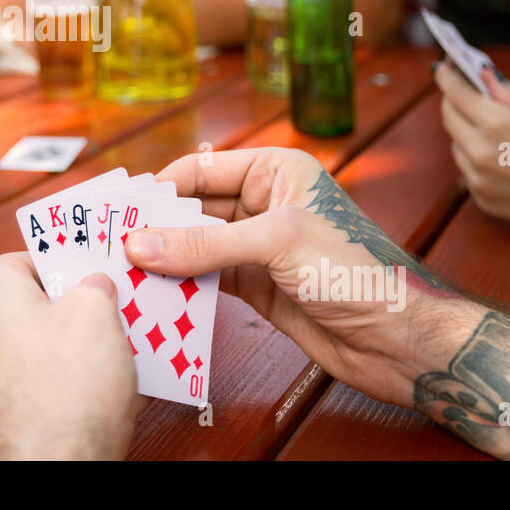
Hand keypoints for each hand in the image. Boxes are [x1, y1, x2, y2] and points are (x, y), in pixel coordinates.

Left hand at [0, 253, 143, 459]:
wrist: (54, 467)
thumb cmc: (67, 389)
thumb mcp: (96, 312)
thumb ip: (94, 287)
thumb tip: (93, 287)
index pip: (15, 261)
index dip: (54, 258)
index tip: (87, 263)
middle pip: (35, 308)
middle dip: (79, 307)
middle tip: (115, 307)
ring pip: (46, 352)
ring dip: (84, 349)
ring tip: (125, 352)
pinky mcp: (14, 422)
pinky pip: (50, 390)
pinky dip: (80, 387)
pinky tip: (117, 393)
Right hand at [126, 148, 460, 409]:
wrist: (401, 338)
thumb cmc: (356, 269)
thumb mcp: (277, 243)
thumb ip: (205, 243)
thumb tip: (140, 244)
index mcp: (275, 171)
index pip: (200, 171)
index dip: (159, 190)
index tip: (117, 213)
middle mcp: (264, 204)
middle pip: (192, 210)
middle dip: (154, 228)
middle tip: (109, 247)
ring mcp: (258, 248)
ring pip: (194, 248)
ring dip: (163, 261)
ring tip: (121, 274)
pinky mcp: (257, 288)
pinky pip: (206, 281)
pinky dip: (180, 288)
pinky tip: (152, 297)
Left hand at [434, 62, 509, 247]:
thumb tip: (485, 77)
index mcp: (499, 125)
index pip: (457, 93)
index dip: (448, 77)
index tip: (444, 67)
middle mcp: (482, 153)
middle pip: (450, 118)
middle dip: (454, 101)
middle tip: (462, 89)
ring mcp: (480, 181)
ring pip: (457, 144)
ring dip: (465, 129)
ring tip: (485, 120)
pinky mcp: (483, 200)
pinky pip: (468, 170)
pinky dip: (475, 156)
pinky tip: (498, 152)